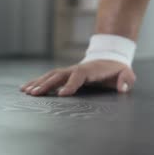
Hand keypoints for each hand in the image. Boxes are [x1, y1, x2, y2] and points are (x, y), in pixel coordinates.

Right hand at [20, 60, 135, 96]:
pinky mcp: (65, 74)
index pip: (79, 76)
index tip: (63, 94)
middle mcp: (77, 69)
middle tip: (34, 94)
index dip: (71, 84)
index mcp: (91, 70)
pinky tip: (26, 89)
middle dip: (47, 84)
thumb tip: (123, 88)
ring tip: (26, 92)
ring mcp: (70, 71)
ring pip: (52, 75)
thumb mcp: (127, 73)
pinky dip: (38, 82)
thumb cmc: (118, 70)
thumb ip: (127, 79)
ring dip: (39, 83)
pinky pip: (50, 77)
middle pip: (60, 75)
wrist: (111, 59)